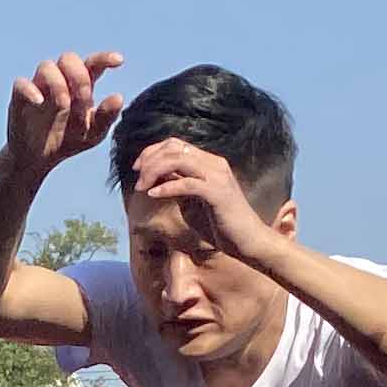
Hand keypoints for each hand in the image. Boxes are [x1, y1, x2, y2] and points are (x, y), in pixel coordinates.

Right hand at [4, 49, 123, 171]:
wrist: (39, 160)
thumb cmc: (68, 140)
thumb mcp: (93, 133)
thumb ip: (106, 116)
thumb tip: (118, 97)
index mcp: (80, 86)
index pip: (92, 63)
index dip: (104, 58)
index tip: (119, 61)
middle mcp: (59, 80)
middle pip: (68, 58)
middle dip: (79, 77)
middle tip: (84, 100)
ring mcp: (38, 87)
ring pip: (46, 66)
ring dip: (59, 84)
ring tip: (64, 107)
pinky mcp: (19, 99)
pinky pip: (21, 84)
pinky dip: (31, 90)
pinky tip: (40, 103)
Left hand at [123, 137, 278, 262]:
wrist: (248, 241)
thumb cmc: (221, 225)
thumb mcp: (192, 202)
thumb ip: (178, 187)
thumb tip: (157, 179)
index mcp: (208, 163)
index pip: (175, 145)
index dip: (152, 152)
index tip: (138, 169)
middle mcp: (214, 163)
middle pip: (174, 147)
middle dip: (149, 160)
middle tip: (138, 179)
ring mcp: (217, 176)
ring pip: (178, 160)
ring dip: (154, 171)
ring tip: (142, 188)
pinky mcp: (217, 193)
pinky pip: (186, 183)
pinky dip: (166, 187)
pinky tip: (153, 195)